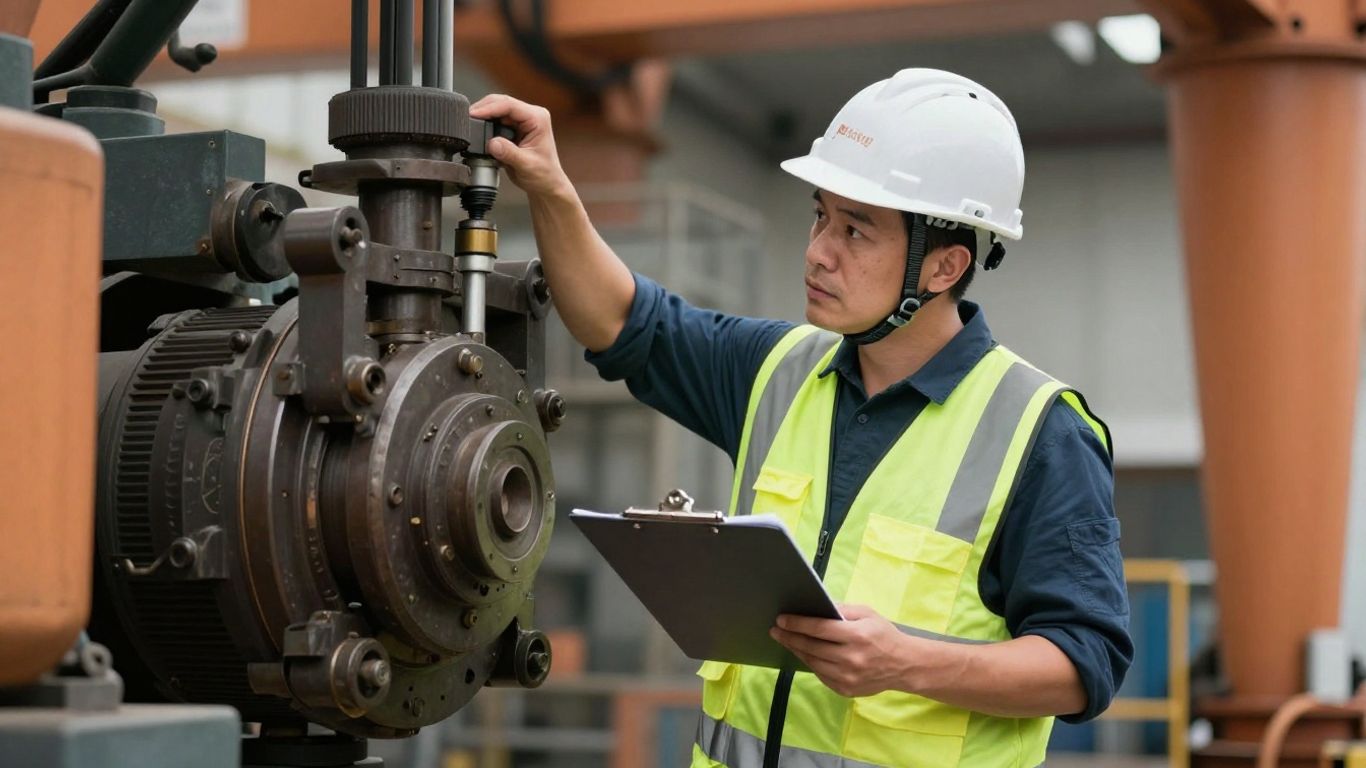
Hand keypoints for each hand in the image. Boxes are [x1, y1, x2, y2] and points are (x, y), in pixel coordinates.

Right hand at [468, 94, 571, 198]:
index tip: (473, 114)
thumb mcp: (526, 165)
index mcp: (537, 118)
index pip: (509, 105)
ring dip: (482, 117)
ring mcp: (520, 121)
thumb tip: (492, 143)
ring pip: (495, 111)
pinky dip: (484, 125)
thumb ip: (509, 153)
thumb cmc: (544, 175)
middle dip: (482, 110)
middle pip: (500, 103)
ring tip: (470, 126)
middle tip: (466, 119)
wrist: (545, 185)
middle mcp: (530, 115)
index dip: (489, 108)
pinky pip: (494, 121)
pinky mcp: (512, 128)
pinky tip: (477, 132)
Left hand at [769, 604, 913, 697]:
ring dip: (796, 650)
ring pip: (812, 663)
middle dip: (790, 637)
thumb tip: (817, 607)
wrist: (904, 665)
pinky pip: (820, 675)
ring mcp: (847, 677)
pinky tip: (803, 654)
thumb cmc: (884, 635)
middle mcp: (850, 658)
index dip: (797, 623)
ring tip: (786, 640)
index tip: (781, 619)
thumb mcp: (867, 614)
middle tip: (775, 630)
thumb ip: (842, 610)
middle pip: (811, 647)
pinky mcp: (845, 689)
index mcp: (856, 636)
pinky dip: (810, 663)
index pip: (818, 629)